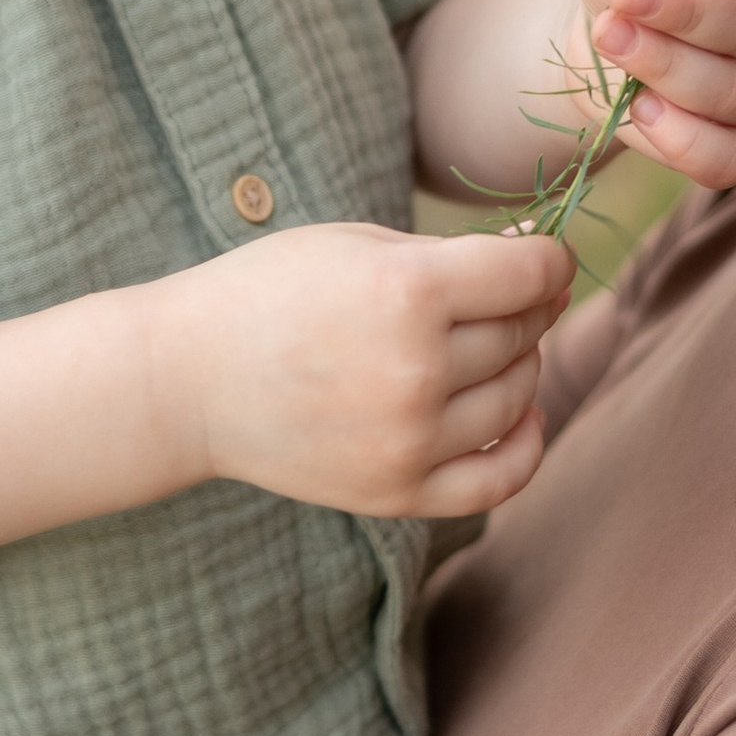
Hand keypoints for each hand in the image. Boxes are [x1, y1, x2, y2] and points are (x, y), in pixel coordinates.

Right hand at [169, 222, 575, 522]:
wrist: (185, 381)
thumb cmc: (269, 292)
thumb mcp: (357, 243)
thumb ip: (454, 253)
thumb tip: (547, 259)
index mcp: (406, 291)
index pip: (531, 274)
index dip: (549, 259)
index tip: (541, 257)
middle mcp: (415, 370)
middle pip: (523, 332)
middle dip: (525, 306)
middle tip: (502, 295)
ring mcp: (408, 439)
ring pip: (517, 396)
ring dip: (520, 364)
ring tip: (490, 345)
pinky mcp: (397, 491)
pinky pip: (501, 478)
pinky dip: (526, 444)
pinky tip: (520, 414)